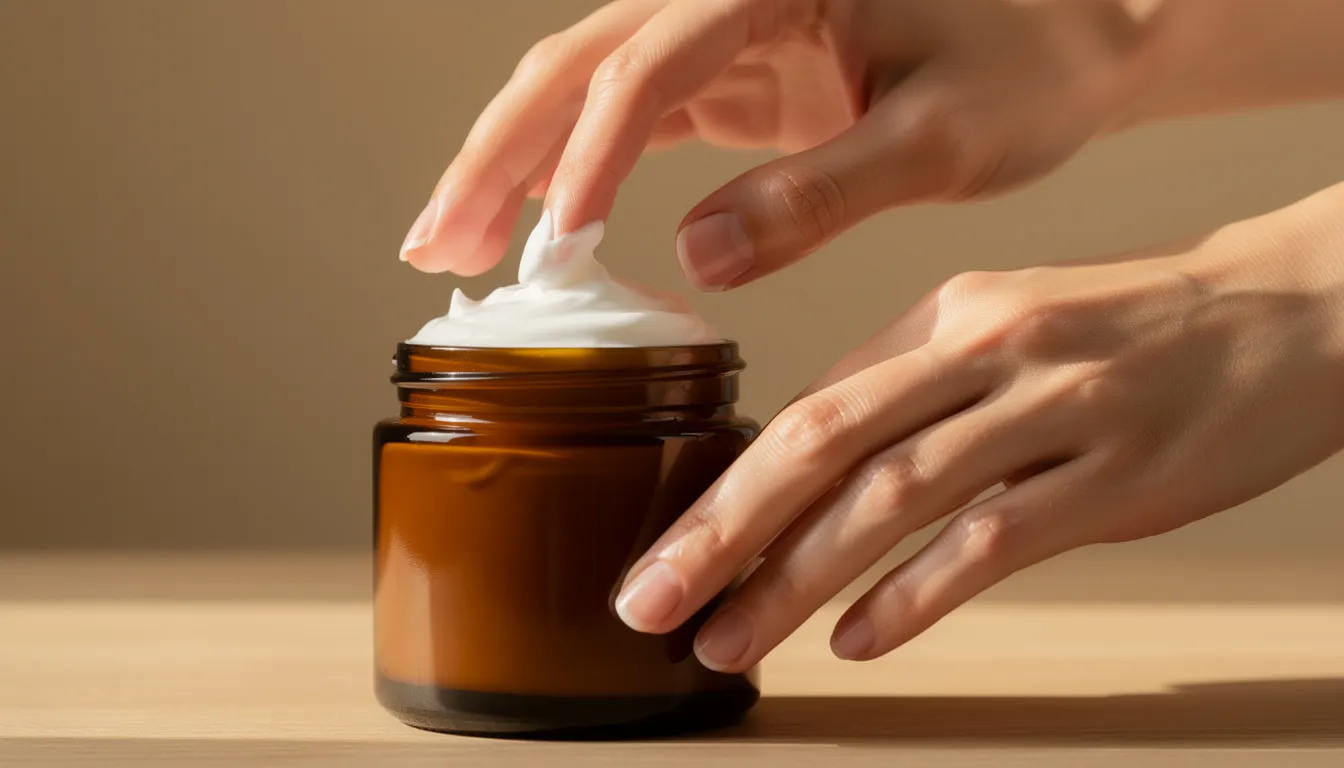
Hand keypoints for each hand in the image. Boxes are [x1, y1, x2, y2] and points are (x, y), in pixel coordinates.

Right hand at [401, 0, 1145, 288]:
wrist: (1081, 32)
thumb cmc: (1034, 64)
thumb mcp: (943, 138)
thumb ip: (821, 194)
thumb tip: (696, 262)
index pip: (651, 68)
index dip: (589, 161)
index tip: (551, 255)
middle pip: (579, 61)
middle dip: (500, 153)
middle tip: (435, 244)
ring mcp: (725, 26)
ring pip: (586, 84)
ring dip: (516, 161)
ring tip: (451, 241)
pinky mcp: (735, 68)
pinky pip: (630, 111)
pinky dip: (576, 167)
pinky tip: (539, 221)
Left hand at [613, 183, 1343, 668]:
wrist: (1296, 310)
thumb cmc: (1136, 330)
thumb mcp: (1012, 327)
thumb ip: (918, 388)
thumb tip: (819, 469)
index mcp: (947, 315)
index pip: (809, 405)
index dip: (725, 484)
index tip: (666, 548)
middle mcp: (985, 351)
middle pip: (823, 442)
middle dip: (721, 529)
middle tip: (647, 601)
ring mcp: (1053, 411)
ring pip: (894, 498)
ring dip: (795, 580)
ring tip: (725, 642)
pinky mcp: (1118, 476)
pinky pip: (995, 542)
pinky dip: (916, 595)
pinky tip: (857, 640)